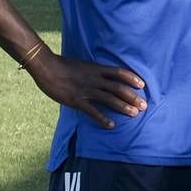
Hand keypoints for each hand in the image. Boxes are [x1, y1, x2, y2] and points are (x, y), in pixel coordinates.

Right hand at [29, 53, 145, 128]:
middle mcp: (94, 79)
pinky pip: (92, 111)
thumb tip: (103, 77)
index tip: (142, 84)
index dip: (131, 78)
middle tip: (144, 105)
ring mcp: (86, 90)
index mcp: (96, 69)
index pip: (119, 72)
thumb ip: (93, 71)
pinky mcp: (76, 100)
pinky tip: (111, 125)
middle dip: (132, 97)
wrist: (46, 67)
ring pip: (109, 99)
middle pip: (118, 88)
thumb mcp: (83, 65)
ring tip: (134, 114)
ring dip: (123, 107)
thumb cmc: (63, 65)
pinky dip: (103, 119)